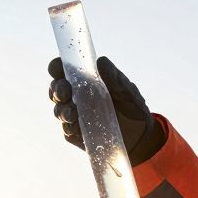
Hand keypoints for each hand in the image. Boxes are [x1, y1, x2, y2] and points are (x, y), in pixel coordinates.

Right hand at [48, 56, 165, 164]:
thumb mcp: (126, 89)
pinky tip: (73, 127)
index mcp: (84, 81)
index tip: (56, 69)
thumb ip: (114, 76)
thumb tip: (101, 62)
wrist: (141, 135)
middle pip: (56, 90)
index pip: (64, 71)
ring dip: (61, 110)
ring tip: (71, 113)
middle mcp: (76, 97)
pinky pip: (67, 130)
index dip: (56, 68)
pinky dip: (68, 127)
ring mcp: (75, 116)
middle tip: (64, 93)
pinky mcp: (77, 134)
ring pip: (59, 110)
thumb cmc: (132, 106)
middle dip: (56, 90)